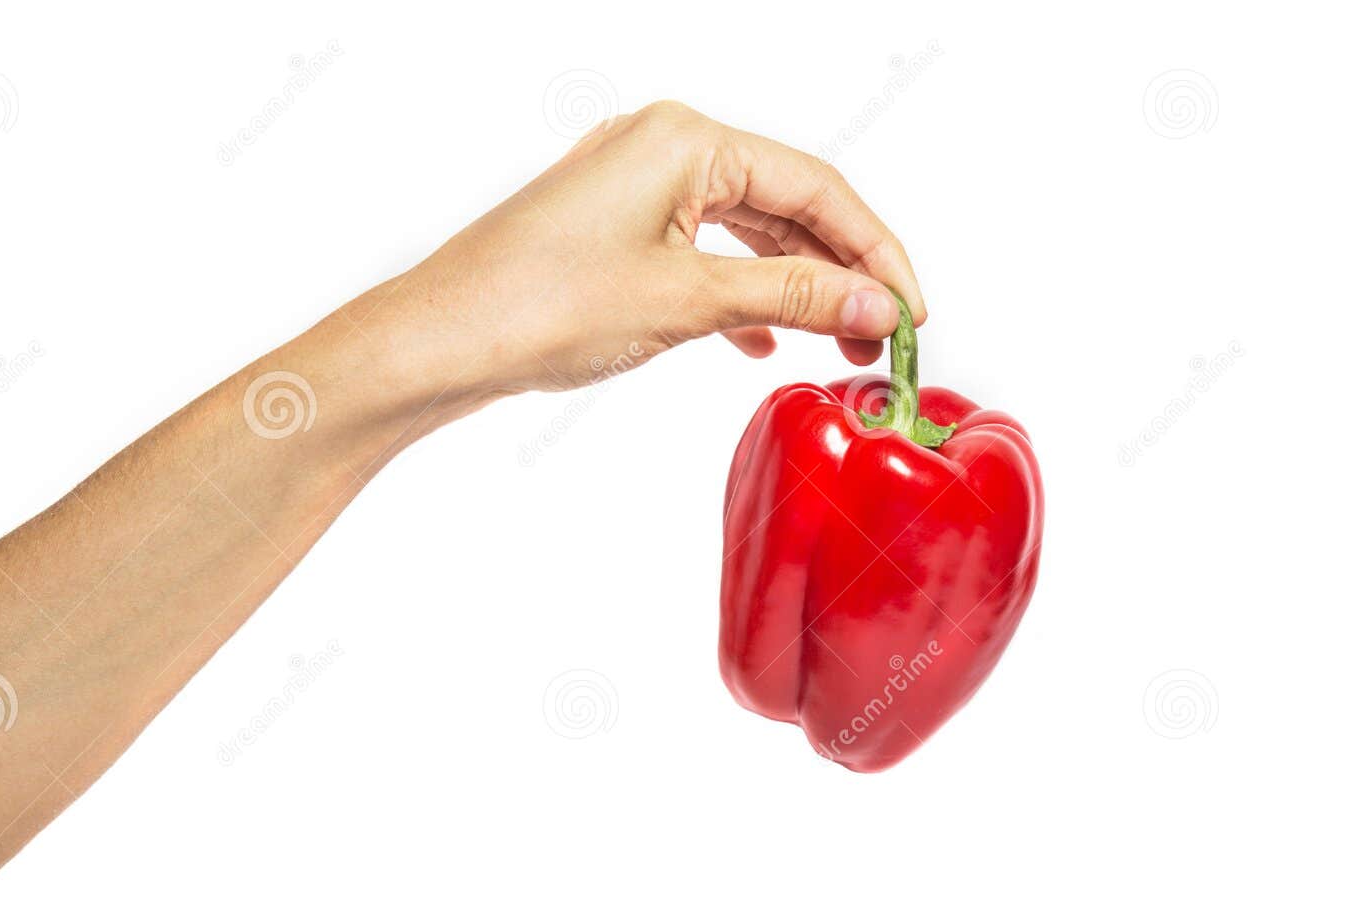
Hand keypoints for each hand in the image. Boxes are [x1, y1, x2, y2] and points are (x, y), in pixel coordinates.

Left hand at [364, 100, 926, 417]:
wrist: (439, 341)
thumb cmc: (541, 305)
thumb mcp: (688, 300)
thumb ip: (795, 295)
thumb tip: (878, 303)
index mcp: (686, 138)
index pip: (818, 187)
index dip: (877, 253)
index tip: (913, 312)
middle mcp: (663, 148)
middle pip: (788, 205)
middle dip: (842, 272)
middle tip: (884, 337)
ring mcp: (636, 188)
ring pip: (749, 232)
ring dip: (798, 288)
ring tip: (841, 344)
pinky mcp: (616, 231)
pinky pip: (705, 252)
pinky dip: (744, 294)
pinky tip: (764, 342)